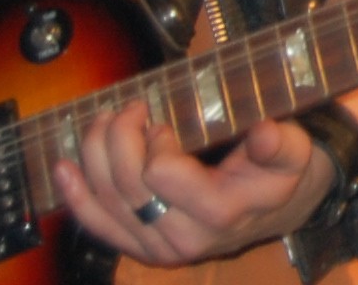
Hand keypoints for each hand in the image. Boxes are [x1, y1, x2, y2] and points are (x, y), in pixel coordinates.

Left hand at [55, 102, 336, 265]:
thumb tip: (264, 133)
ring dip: (95, 155)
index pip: (160, 175)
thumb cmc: (278, 173)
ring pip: (106, 201)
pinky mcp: (139, 248)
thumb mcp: (293, 152)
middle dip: (118, 137)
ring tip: (104, 121)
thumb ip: (282, 143)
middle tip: (130, 108)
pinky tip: (63, 167)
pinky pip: (97, 225)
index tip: (166, 123)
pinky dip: (75, 195)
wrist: (273, 210)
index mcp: (219, 213)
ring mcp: (157, 249)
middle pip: (126, 185)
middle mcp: (184, 239)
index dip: (155, 141)